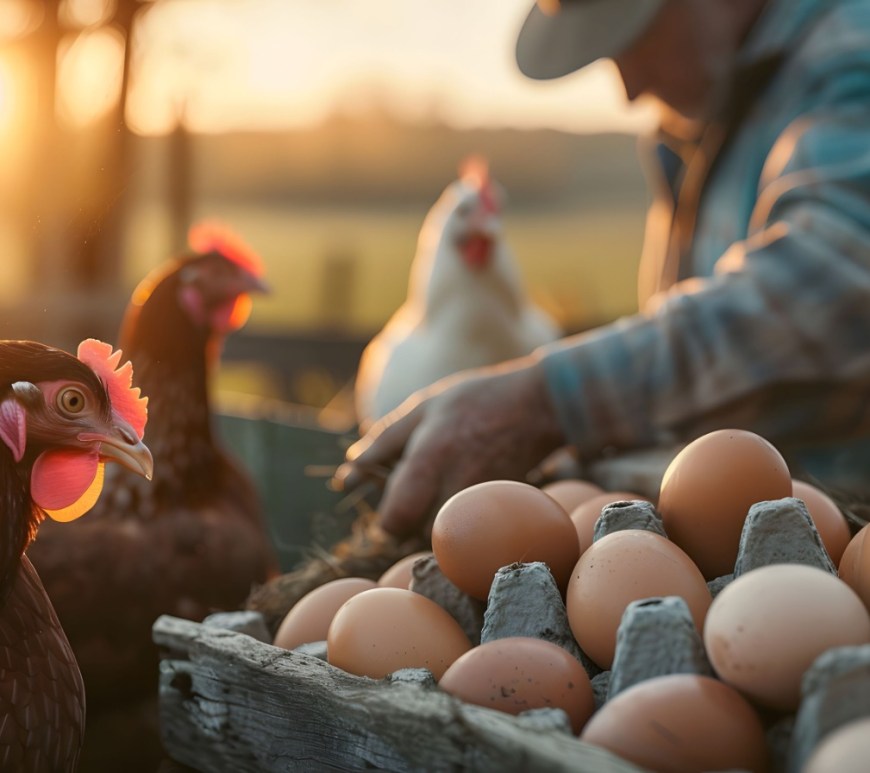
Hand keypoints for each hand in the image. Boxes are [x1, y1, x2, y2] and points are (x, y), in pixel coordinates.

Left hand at [333, 355, 565, 537]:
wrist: (537, 407)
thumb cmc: (474, 401)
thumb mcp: (423, 409)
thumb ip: (382, 442)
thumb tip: (349, 470)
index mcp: (428, 459)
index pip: (394, 521)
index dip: (388, 518)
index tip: (394, 502)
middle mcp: (453, 486)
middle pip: (417, 534)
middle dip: (412, 520)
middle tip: (421, 490)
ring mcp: (479, 501)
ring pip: (443, 534)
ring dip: (435, 519)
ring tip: (446, 486)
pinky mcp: (496, 508)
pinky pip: (467, 527)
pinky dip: (460, 515)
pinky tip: (466, 486)